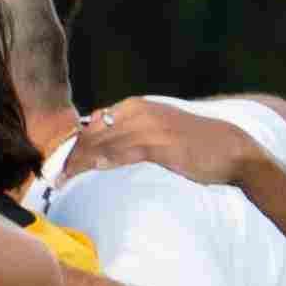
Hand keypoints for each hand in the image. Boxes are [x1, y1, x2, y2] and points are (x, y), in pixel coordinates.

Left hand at [61, 97, 258, 190]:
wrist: (233, 150)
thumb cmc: (193, 144)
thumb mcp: (157, 132)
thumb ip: (129, 135)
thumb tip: (100, 148)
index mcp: (137, 106)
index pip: (93, 123)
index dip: (72, 143)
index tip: (56, 162)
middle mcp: (140, 111)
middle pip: (93, 132)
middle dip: (69, 154)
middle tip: (52, 175)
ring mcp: (150, 126)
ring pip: (103, 142)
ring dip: (79, 162)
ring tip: (61, 179)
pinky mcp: (160, 143)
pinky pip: (123, 152)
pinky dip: (103, 160)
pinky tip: (90, 169)